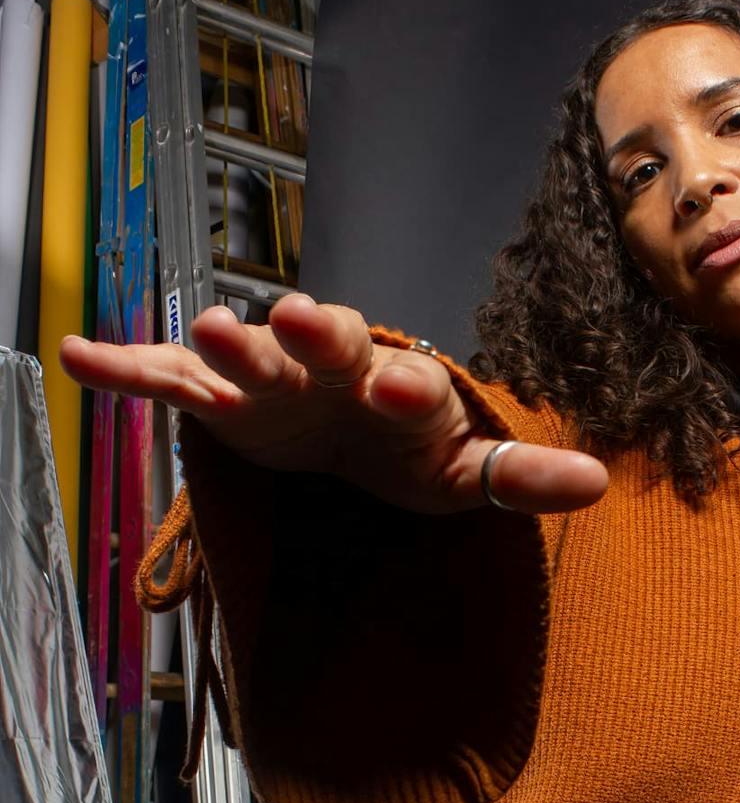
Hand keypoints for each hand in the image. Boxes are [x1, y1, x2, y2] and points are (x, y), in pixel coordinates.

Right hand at [58, 294, 609, 516]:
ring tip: (205, 333)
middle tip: (299, 319)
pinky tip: (76, 354)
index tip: (405, 394)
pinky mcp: (219, 396)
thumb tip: (600, 483)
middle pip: (329, 345)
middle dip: (316, 333)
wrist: (353, 435)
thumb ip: (522, 476)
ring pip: (249, 353)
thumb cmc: (415, 453)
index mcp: (401, 389)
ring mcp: (274, 378)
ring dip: (228, 342)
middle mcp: (338, 369)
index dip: (409, 387)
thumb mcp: (467, 475)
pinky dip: (125, 368)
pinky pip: (167, 378)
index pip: (411, 381)